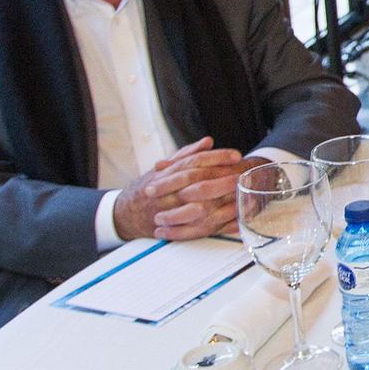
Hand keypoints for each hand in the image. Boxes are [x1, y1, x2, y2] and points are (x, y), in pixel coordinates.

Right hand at [111, 138, 254, 240]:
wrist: (126, 213)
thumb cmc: (149, 187)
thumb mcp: (165, 168)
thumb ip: (187, 154)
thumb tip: (208, 141)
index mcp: (167, 173)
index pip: (194, 162)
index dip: (216, 157)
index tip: (236, 154)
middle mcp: (169, 191)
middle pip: (198, 183)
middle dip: (222, 178)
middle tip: (242, 174)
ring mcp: (171, 211)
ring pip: (198, 206)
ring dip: (222, 202)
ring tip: (242, 196)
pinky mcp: (176, 228)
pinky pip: (198, 227)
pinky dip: (217, 225)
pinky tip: (234, 220)